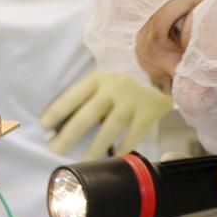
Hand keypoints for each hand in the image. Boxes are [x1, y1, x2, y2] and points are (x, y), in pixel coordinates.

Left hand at [41, 69, 171, 159]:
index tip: (44, 125)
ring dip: (94, 148)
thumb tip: (76, 108)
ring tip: (83, 160)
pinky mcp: (150, 111)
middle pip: (86, 116)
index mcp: (101, 74)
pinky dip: (124, 147)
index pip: (73, 95)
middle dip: (68, 135)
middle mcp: (114, 88)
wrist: (173, 55)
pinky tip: (115, 158)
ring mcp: (132, 101)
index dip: (57, 111)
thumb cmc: (137, 61)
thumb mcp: (114, 63)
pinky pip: (133, 135)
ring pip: (109, 130)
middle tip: (55, 149)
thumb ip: (99, 82)